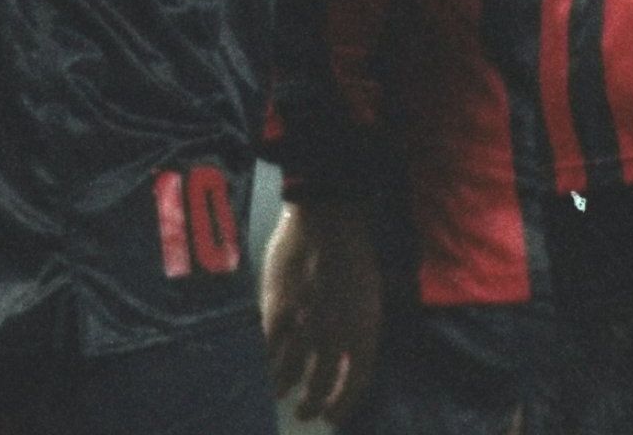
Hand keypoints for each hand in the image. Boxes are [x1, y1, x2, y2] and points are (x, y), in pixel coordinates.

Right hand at [261, 195, 382, 423]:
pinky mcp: (278, 311)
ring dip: (284, 388)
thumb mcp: (371, 297)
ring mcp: (305, 324)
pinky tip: (261, 370)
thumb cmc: (355, 252)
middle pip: (321, 385)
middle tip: (306, 410)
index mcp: (365, 332)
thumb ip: (360, 330)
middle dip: (312, 404)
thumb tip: (350, 357)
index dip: (344, 406)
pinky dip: (264, 365)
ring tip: (281, 394)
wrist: (331, 218)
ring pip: (290, 373)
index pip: (356, 385)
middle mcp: (336, 336)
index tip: (334, 418)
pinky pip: (267, 350)